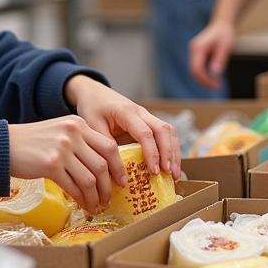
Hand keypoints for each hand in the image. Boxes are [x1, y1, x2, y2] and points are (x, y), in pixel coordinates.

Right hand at [9, 116, 123, 213]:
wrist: (4, 145)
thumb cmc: (32, 143)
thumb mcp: (60, 133)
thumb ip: (80, 143)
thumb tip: (101, 168)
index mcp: (78, 124)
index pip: (108, 146)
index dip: (118, 166)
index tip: (121, 180)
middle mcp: (73, 134)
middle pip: (102, 164)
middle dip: (108, 186)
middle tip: (108, 198)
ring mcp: (62, 149)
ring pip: (90, 178)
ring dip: (95, 197)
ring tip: (96, 206)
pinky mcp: (51, 164)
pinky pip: (74, 186)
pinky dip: (81, 199)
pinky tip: (82, 205)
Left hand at [64, 75, 180, 177]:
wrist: (94, 92)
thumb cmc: (92, 108)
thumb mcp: (92, 126)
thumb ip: (104, 145)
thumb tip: (116, 170)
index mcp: (126, 112)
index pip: (145, 132)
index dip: (152, 152)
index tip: (155, 171)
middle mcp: (141, 112)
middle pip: (163, 130)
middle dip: (169, 153)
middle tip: (169, 174)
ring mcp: (147, 116)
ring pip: (169, 131)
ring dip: (174, 152)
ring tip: (174, 174)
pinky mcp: (149, 121)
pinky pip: (165, 134)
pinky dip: (170, 149)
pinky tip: (170, 165)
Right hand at [189, 20, 235, 88]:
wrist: (222, 24)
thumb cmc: (225, 34)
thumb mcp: (225, 46)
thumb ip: (219, 59)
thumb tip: (215, 74)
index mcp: (198, 48)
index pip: (196, 69)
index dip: (205, 80)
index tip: (216, 85)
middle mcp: (193, 50)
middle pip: (193, 71)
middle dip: (204, 81)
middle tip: (217, 86)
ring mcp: (194, 52)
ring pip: (194, 70)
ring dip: (204, 79)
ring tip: (217, 83)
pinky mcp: (197, 54)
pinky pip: (197, 67)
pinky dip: (204, 74)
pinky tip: (214, 77)